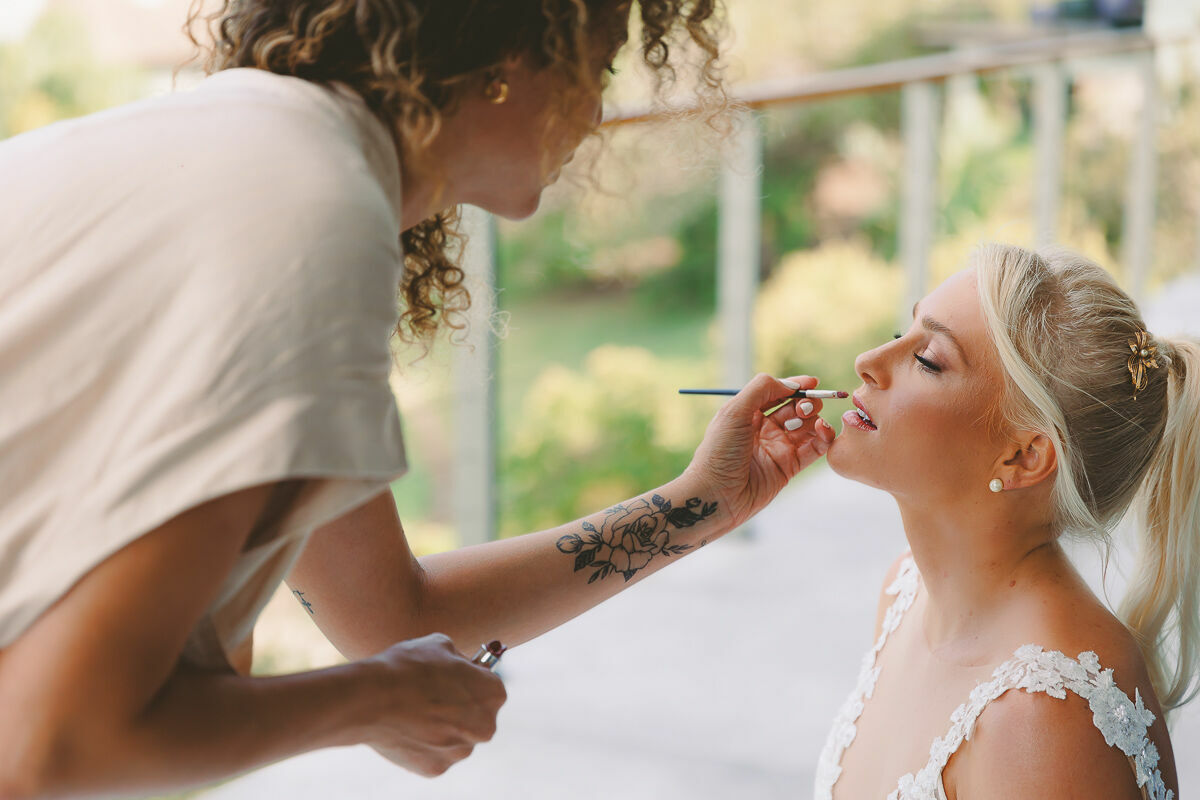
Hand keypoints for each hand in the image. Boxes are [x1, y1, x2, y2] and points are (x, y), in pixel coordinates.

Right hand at [360, 633, 506, 776]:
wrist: (373, 698)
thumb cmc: (408, 667)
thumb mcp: (439, 644)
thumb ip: (457, 658)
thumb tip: (458, 665)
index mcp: (493, 694)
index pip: (489, 686)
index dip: (470, 680)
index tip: (454, 679)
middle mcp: (485, 727)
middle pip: (476, 716)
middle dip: (459, 708)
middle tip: (433, 696)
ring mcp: (460, 751)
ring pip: (454, 738)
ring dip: (441, 728)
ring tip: (414, 711)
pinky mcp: (436, 768)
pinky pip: (433, 753)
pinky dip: (422, 744)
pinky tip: (406, 728)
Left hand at [683, 374, 835, 527]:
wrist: (716, 495)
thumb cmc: (719, 452)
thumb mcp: (733, 411)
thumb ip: (762, 389)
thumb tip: (791, 385)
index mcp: (748, 414)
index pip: (777, 393)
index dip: (795, 386)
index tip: (813, 381)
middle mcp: (764, 430)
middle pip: (795, 408)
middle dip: (805, 402)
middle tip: (803, 407)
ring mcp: (778, 449)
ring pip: (807, 427)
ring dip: (813, 418)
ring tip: (808, 420)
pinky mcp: (789, 468)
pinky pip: (814, 449)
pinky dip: (823, 437)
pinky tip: (822, 429)